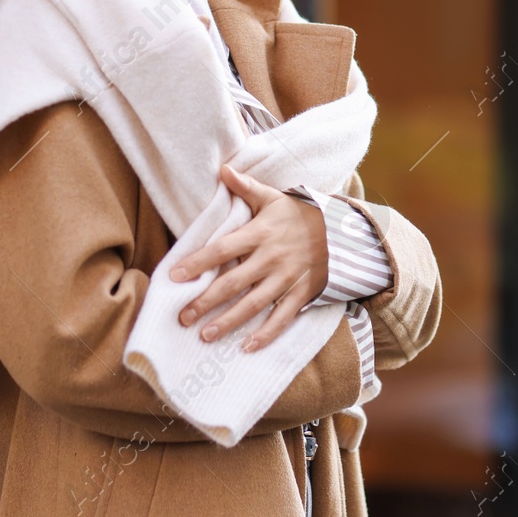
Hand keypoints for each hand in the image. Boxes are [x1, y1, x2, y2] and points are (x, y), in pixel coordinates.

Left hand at [167, 164, 328, 351]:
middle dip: (205, 301)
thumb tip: (222, 169)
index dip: (198, 263)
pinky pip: (282, 318)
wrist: (342, 230)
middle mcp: (271, 258)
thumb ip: (245, 187)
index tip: (175, 276)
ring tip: (205, 335)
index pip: (222, 249)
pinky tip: (247, 347)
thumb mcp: (273, 197)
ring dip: (229, 322)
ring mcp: (287, 278)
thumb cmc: (299, 214)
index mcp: (260, 234)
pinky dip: (266, 334)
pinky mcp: (302, 294)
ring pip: (254, 304)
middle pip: (233, 282)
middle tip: (182, 316)